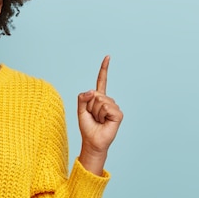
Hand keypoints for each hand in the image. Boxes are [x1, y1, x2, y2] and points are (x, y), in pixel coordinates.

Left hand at [77, 55, 122, 174]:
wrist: (92, 141)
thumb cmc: (87, 126)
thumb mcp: (80, 109)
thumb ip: (82, 97)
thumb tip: (92, 92)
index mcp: (98, 98)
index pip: (102, 80)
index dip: (104, 69)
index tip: (108, 57)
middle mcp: (108, 101)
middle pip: (95, 94)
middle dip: (90, 106)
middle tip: (93, 117)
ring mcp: (114, 107)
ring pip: (100, 101)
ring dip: (95, 112)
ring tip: (98, 120)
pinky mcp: (118, 114)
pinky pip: (106, 108)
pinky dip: (102, 115)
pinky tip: (104, 122)